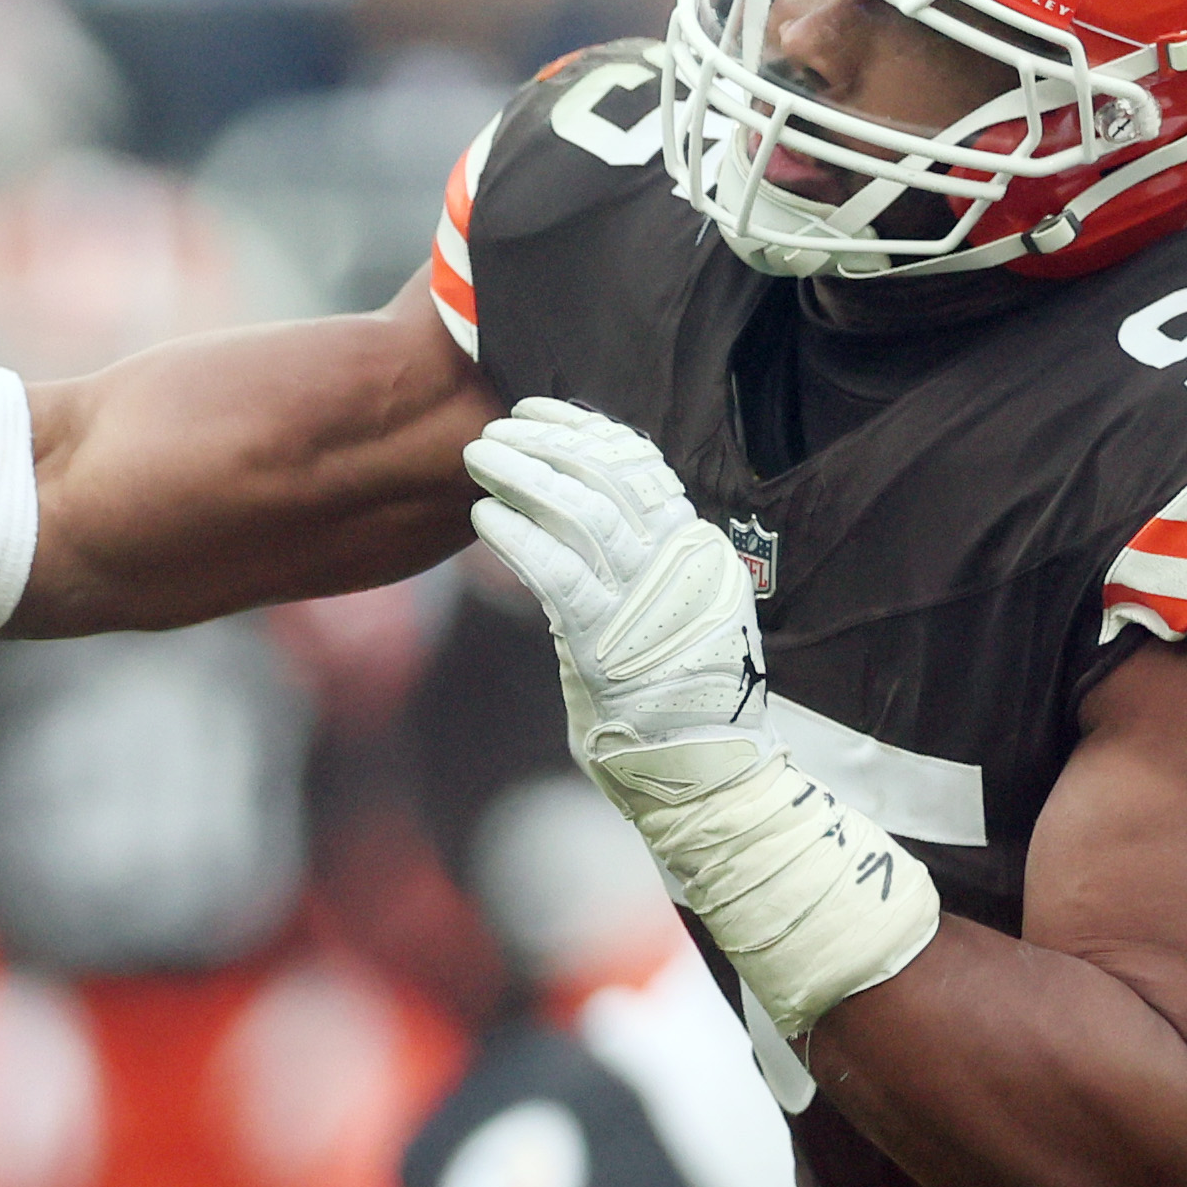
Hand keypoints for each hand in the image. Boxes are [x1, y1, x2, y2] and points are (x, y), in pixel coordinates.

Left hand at [462, 397, 769, 807]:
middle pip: (609, 477)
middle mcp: (679, 565)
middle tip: (498, 427)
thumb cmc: (676, 698)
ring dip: (523, 476)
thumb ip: (638, 564)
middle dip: (548, 441)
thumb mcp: (673, 613)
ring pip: (582, 512)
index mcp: (698, 552)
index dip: (586, 430)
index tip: (539, 411)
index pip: (643, 467)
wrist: (705, 775)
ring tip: (480, 459)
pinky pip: (557, 571)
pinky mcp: (607, 642)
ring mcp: (646, 602)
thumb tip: (574, 513)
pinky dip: (517, 537)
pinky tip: (484, 518)